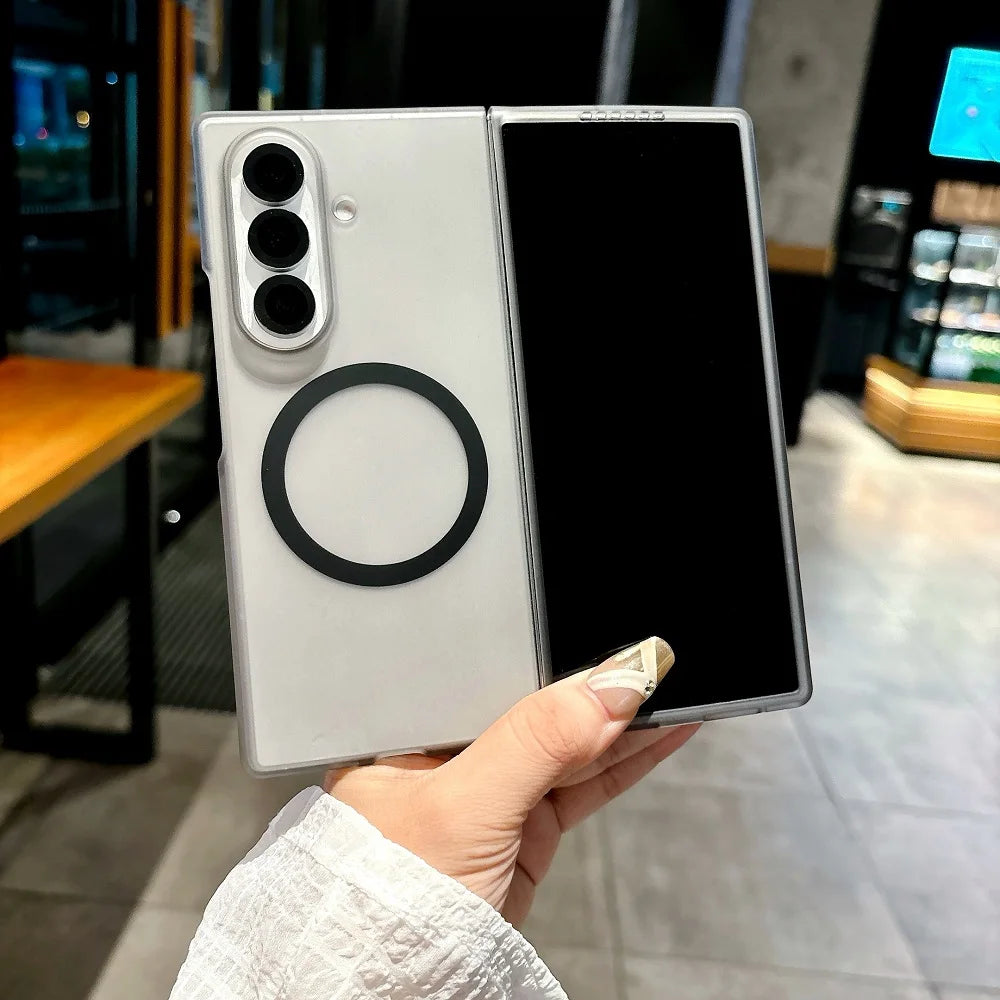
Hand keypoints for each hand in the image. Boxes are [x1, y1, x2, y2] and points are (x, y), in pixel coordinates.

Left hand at [325, 637, 697, 926]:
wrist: (402, 991)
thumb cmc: (390, 903)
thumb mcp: (464, 806)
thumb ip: (535, 742)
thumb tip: (608, 689)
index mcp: (411, 729)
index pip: (491, 673)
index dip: (554, 657)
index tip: (616, 651)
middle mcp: (452, 753)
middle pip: (538, 706)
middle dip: (597, 688)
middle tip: (657, 664)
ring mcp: (493, 791)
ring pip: (570, 745)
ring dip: (625, 723)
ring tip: (675, 690)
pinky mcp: (525, 826)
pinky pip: (583, 784)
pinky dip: (625, 763)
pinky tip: (661, 736)